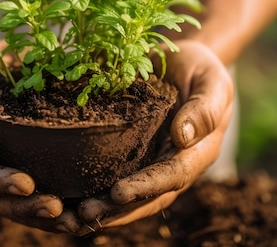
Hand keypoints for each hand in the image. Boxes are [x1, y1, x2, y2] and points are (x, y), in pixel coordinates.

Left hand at [76, 40, 233, 232]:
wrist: (183, 62)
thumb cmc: (201, 69)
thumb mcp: (212, 82)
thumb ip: (204, 108)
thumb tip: (183, 137)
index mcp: (197, 152)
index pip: (172, 176)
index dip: (146, 187)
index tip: (118, 192)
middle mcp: (172, 164)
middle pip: (146, 197)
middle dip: (115, 209)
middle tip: (83, 213)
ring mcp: (150, 162)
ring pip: (127, 195)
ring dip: (100, 207)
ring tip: (69, 216)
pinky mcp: (130, 153)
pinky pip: (111, 174)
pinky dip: (90, 188)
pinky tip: (64, 195)